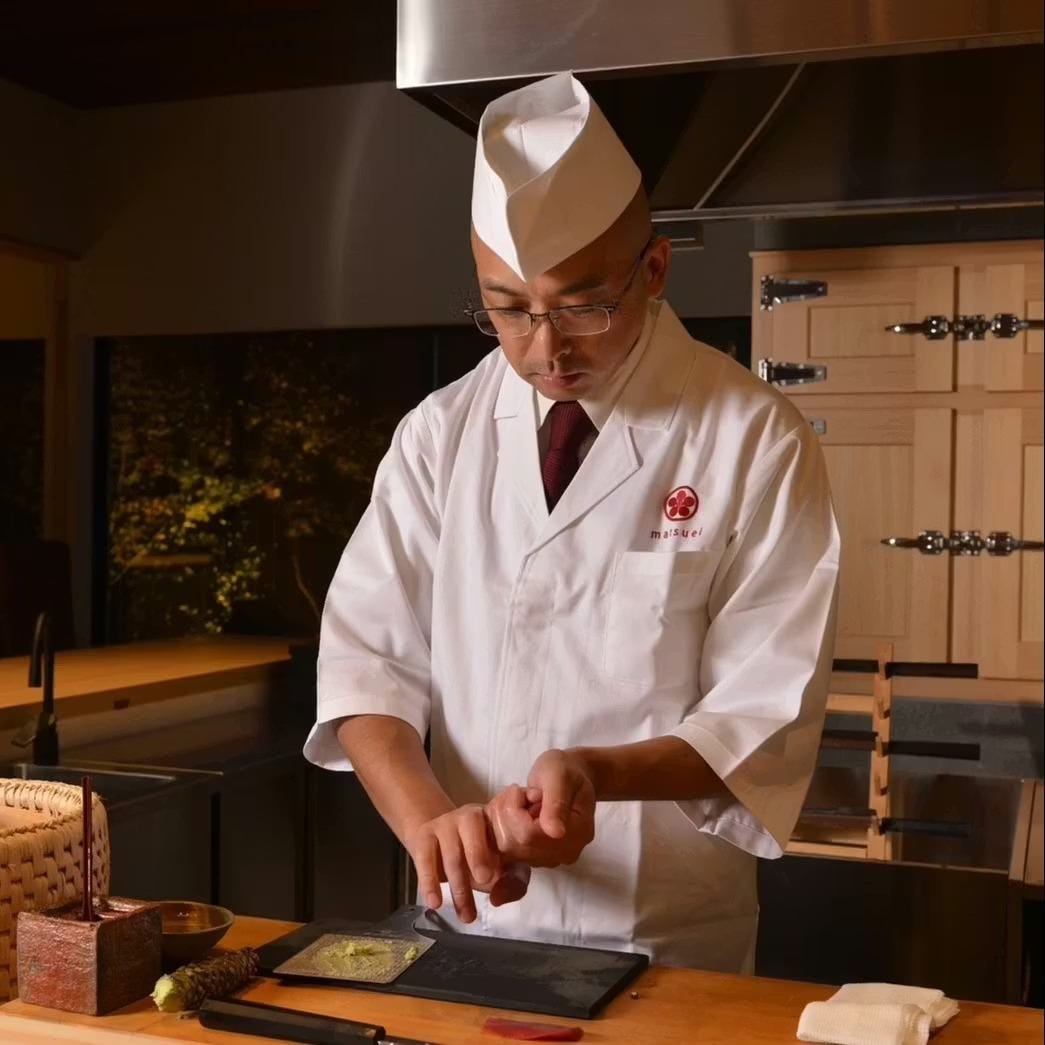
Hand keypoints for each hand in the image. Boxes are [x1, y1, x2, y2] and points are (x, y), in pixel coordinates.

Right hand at [403, 805, 530, 923]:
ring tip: (466, 915)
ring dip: (459, 886)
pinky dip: (429, 882)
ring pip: (451, 853)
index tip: (497, 872)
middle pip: (472, 835)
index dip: (503, 842)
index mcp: (494, 819)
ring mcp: (444, 824)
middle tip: (484, 882)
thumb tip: (498, 897)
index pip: (500, 824)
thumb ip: (512, 881)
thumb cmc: (477, 855)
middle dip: (477, 858)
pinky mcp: (425, 836)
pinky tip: (435, 903)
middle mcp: (468, 816)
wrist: (438, 841)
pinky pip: (425, 859)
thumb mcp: (501, 866)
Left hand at [486, 749, 595, 867]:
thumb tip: (555, 832)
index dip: (515, 811)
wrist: (570, 777)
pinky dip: (501, 825)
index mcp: (578, 833)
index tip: (527, 791)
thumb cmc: (566, 771)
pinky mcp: (534, 857)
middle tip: (522, 793)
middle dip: (508, 813)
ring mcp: (549, 859)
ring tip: (520, 800)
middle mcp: (565, 853)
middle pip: (515, 844)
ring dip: (503, 818)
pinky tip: (515, 810)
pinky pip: (505, 848)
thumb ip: (556, 802)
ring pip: (506, 846)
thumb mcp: (560, 776)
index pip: (529, 835)